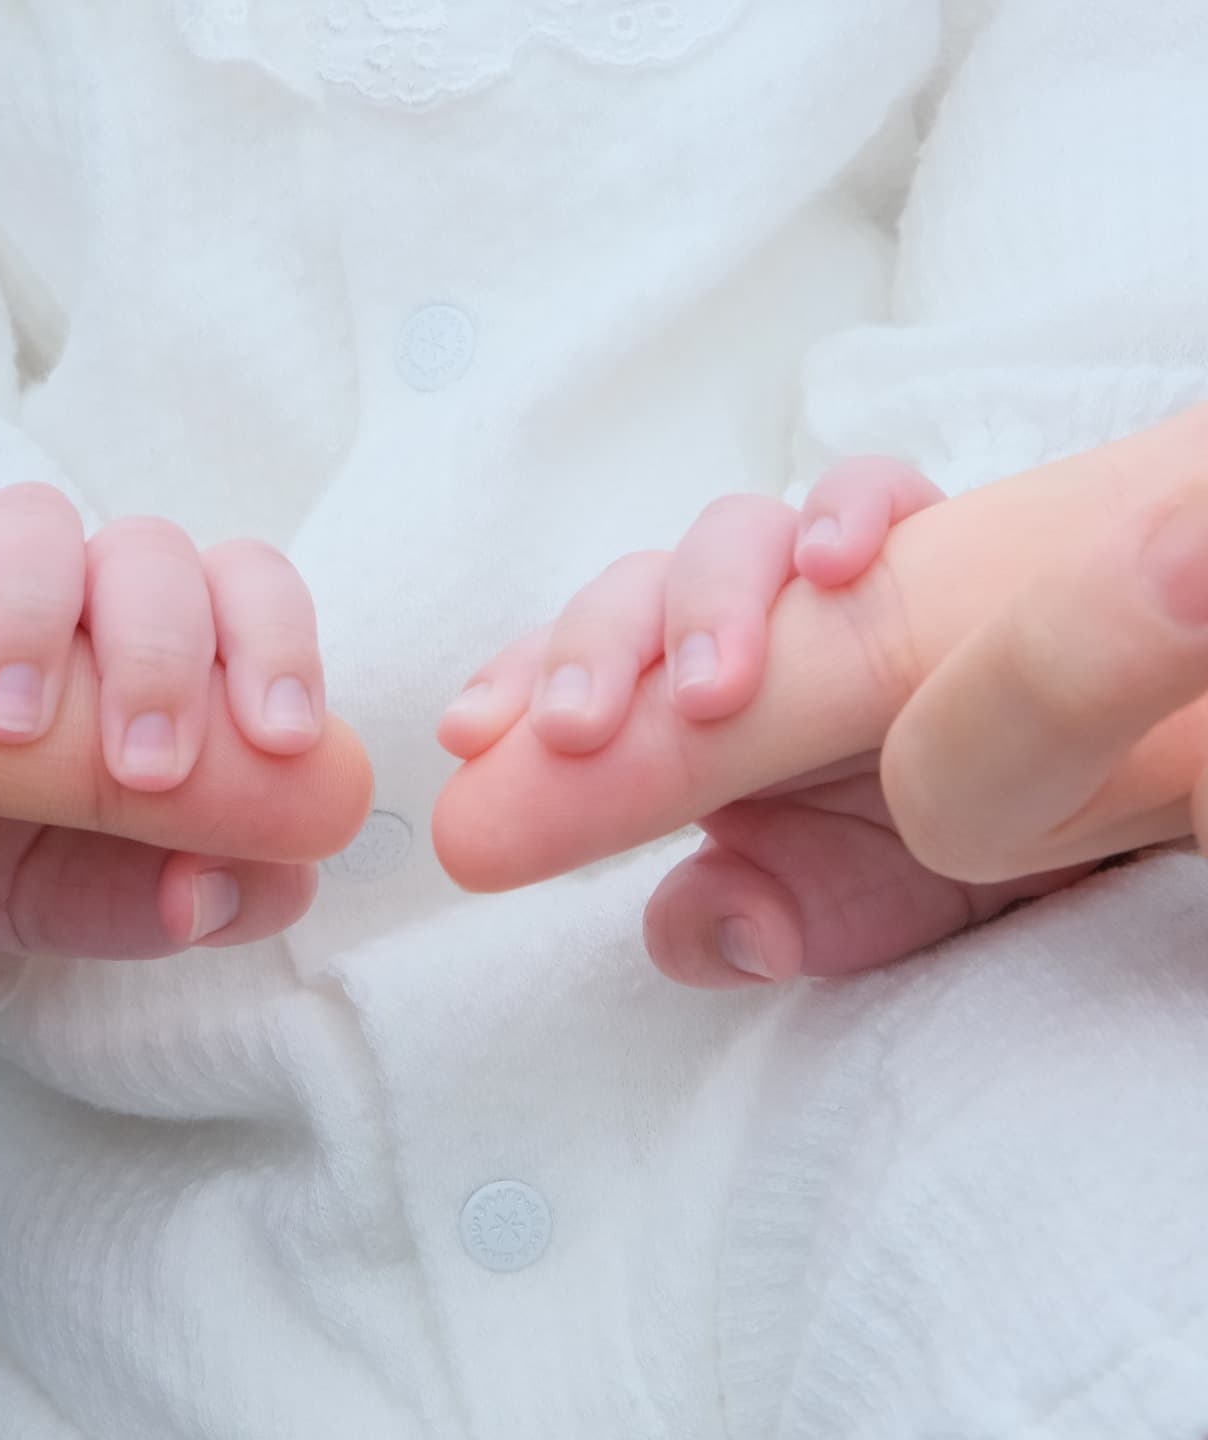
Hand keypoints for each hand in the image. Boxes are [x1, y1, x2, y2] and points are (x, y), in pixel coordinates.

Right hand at [0, 484, 371, 955]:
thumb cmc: (32, 862)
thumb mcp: (120, 902)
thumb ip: (212, 899)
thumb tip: (235, 887)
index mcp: (183, 652)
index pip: (254, 594)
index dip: (281, 649)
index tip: (281, 739)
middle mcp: (93, 598)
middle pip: (154, 555)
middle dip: (161, 654)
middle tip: (144, 767)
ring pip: (35, 525)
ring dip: (36, 615)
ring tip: (11, 726)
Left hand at [435, 405, 1207, 969]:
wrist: (1071, 794)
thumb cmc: (930, 845)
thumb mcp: (836, 905)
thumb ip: (752, 922)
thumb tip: (695, 928)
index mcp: (688, 710)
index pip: (583, 680)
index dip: (517, 692)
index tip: (471, 738)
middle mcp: (741, 628)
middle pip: (635, 594)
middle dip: (596, 656)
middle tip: (582, 732)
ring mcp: (821, 577)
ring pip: (731, 537)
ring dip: (709, 600)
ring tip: (716, 688)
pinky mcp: (923, 532)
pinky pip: (874, 490)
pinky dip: (848, 510)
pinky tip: (838, 565)